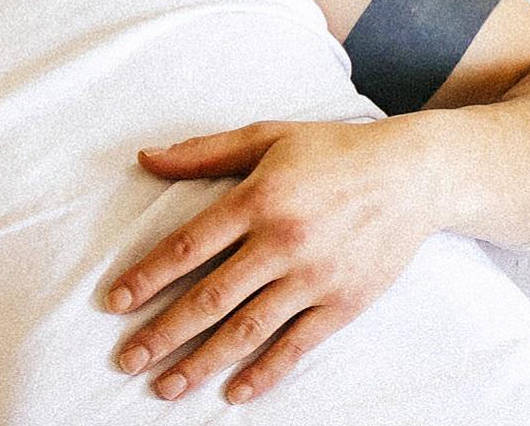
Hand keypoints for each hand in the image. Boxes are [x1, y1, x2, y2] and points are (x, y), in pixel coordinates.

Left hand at [108, 116, 458, 403]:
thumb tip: (144, 157)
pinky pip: (297, 345)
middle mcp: (284, 242)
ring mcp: (315, 278)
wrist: (414, 175)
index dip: (147, 278)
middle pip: (210, 298)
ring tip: (166, 388)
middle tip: (127, 360)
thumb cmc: (334, 151)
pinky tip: (234, 392)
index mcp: (259, 198)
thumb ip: (203, 152)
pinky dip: (265, 372)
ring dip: (203, 363)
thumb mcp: (268, 136)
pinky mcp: (344, 303)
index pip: (188, 247)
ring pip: (248, 330)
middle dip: (163, 334)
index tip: (115, 304)